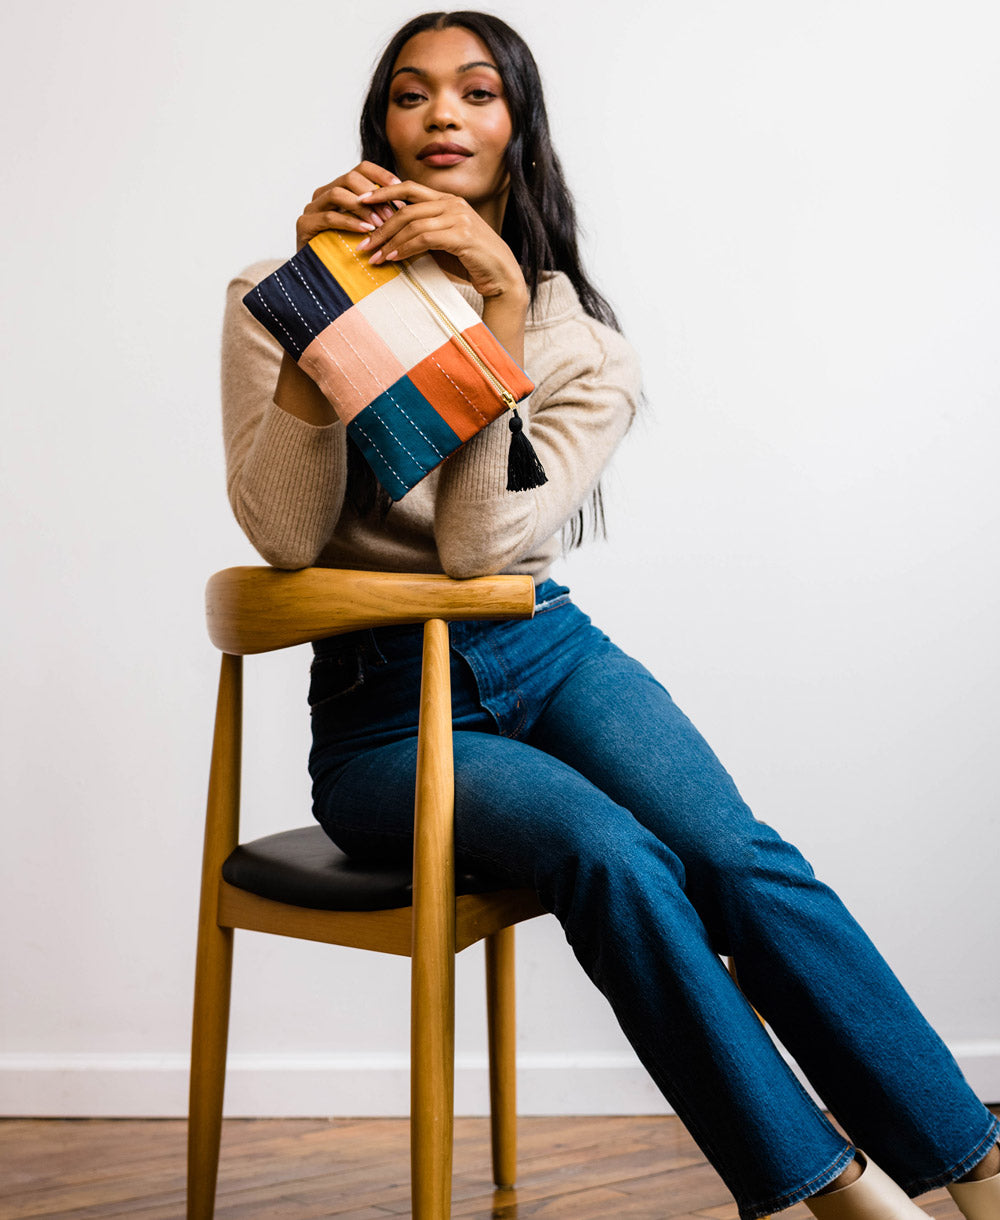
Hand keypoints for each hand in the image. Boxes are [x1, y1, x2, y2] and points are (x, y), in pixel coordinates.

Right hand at [295, 162, 402, 249]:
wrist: (319, 277)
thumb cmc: (348, 252)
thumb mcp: (366, 228)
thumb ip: (379, 213)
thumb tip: (408, 204)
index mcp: (339, 189)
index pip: (361, 169)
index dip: (381, 175)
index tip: (401, 187)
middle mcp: (323, 193)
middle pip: (350, 177)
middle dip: (373, 195)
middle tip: (392, 214)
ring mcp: (311, 208)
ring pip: (338, 194)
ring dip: (362, 208)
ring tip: (379, 224)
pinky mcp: (305, 224)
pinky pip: (329, 217)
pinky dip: (349, 222)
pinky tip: (366, 231)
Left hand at [354, 180, 527, 303]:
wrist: (502, 276)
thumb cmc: (471, 262)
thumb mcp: (442, 243)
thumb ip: (421, 234)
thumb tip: (390, 239)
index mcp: (448, 200)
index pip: (409, 187)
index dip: (383, 192)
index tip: (360, 201)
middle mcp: (453, 203)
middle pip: (406, 207)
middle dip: (381, 226)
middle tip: (364, 244)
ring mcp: (459, 217)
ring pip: (413, 223)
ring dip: (391, 242)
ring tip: (376, 257)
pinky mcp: (463, 235)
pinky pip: (425, 238)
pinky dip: (406, 248)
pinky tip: (394, 258)